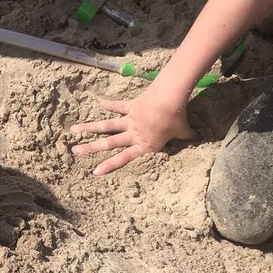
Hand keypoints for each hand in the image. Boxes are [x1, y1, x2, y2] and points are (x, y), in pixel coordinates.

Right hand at [69, 94, 195, 175]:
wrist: (169, 99)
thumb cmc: (176, 119)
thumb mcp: (184, 132)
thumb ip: (188, 136)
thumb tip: (198, 138)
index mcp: (144, 144)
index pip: (123, 158)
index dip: (109, 165)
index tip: (95, 172)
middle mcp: (133, 134)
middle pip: (108, 142)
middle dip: (90, 147)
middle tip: (74, 151)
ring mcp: (130, 120)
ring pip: (106, 125)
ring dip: (89, 127)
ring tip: (74, 129)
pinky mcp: (131, 106)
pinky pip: (118, 106)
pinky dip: (109, 104)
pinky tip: (98, 103)